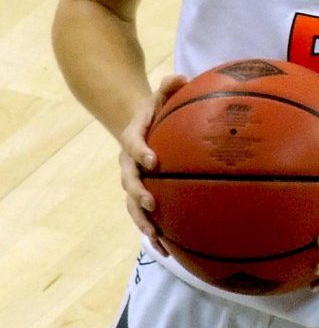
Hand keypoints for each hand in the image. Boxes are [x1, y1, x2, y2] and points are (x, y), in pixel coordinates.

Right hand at [118, 74, 186, 254]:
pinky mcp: (141, 195)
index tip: (153, 160)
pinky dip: (154, 233)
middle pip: (128, 181)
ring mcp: (133, 181)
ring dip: (142, 221)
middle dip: (139, 193)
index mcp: (133, 137)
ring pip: (132, 205)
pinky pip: (145, 216)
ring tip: (156, 236)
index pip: (133, 144)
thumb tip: (180, 76)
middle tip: (152, 203)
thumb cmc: (156, 109)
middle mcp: (128, 163)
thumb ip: (169, 86)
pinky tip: (168, 251)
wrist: (138, 124)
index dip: (140, 152)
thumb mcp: (160, 95)